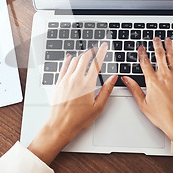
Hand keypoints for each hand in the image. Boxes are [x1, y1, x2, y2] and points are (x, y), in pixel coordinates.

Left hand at [28, 43, 116, 164]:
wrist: (60, 126)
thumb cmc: (78, 120)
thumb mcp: (98, 107)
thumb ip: (106, 90)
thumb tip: (113, 78)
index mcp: (87, 85)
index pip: (96, 64)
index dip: (101, 53)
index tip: (104, 46)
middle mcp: (75, 80)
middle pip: (84, 58)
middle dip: (91, 51)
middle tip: (96, 48)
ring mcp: (65, 80)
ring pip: (74, 61)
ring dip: (81, 55)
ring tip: (86, 53)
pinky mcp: (59, 84)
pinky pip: (63, 67)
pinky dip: (67, 60)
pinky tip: (69, 57)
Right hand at [122, 37, 172, 152]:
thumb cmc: (162, 116)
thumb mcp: (143, 104)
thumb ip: (134, 89)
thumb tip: (125, 79)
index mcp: (152, 81)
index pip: (145, 62)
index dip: (142, 53)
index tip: (141, 48)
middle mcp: (164, 76)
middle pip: (159, 55)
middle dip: (156, 45)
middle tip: (155, 39)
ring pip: (172, 56)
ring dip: (169, 46)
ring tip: (168, 39)